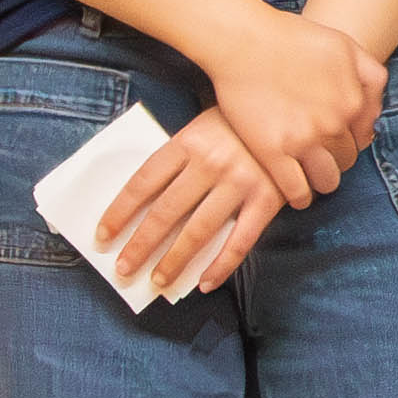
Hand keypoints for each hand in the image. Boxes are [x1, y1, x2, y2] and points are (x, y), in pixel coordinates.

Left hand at [93, 111, 287, 299]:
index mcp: (188, 141)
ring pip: (198, 231)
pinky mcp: (268, 199)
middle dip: (140, 245)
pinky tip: (205, 283)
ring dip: (174, 261)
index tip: (103, 236)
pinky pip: (240, 240)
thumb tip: (143, 205)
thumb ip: (178, 160)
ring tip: (158, 281)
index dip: (119, 212)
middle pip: (165, 212)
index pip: (143, 183)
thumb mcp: (202, 129)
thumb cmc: (240, 124)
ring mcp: (241, 182)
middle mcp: (211, 163)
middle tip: (123, 270)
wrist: (295, 114)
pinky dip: (221, 266)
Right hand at [156, 2, 381, 220]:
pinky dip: (299, 197)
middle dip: (335, 160)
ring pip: (327, 180)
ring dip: (321, 181)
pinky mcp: (273, 153)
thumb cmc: (290, 38)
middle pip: (346, 159)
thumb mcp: (346, 46)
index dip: (349, 141)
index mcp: (353, 101)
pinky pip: (296, 190)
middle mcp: (333, 124)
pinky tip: (295, 195)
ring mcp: (303, 140)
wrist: (243, 41)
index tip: (337, 143)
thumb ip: (370, 78)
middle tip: (319, 157)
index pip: (363, 138)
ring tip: (310, 178)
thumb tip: (374, 115)